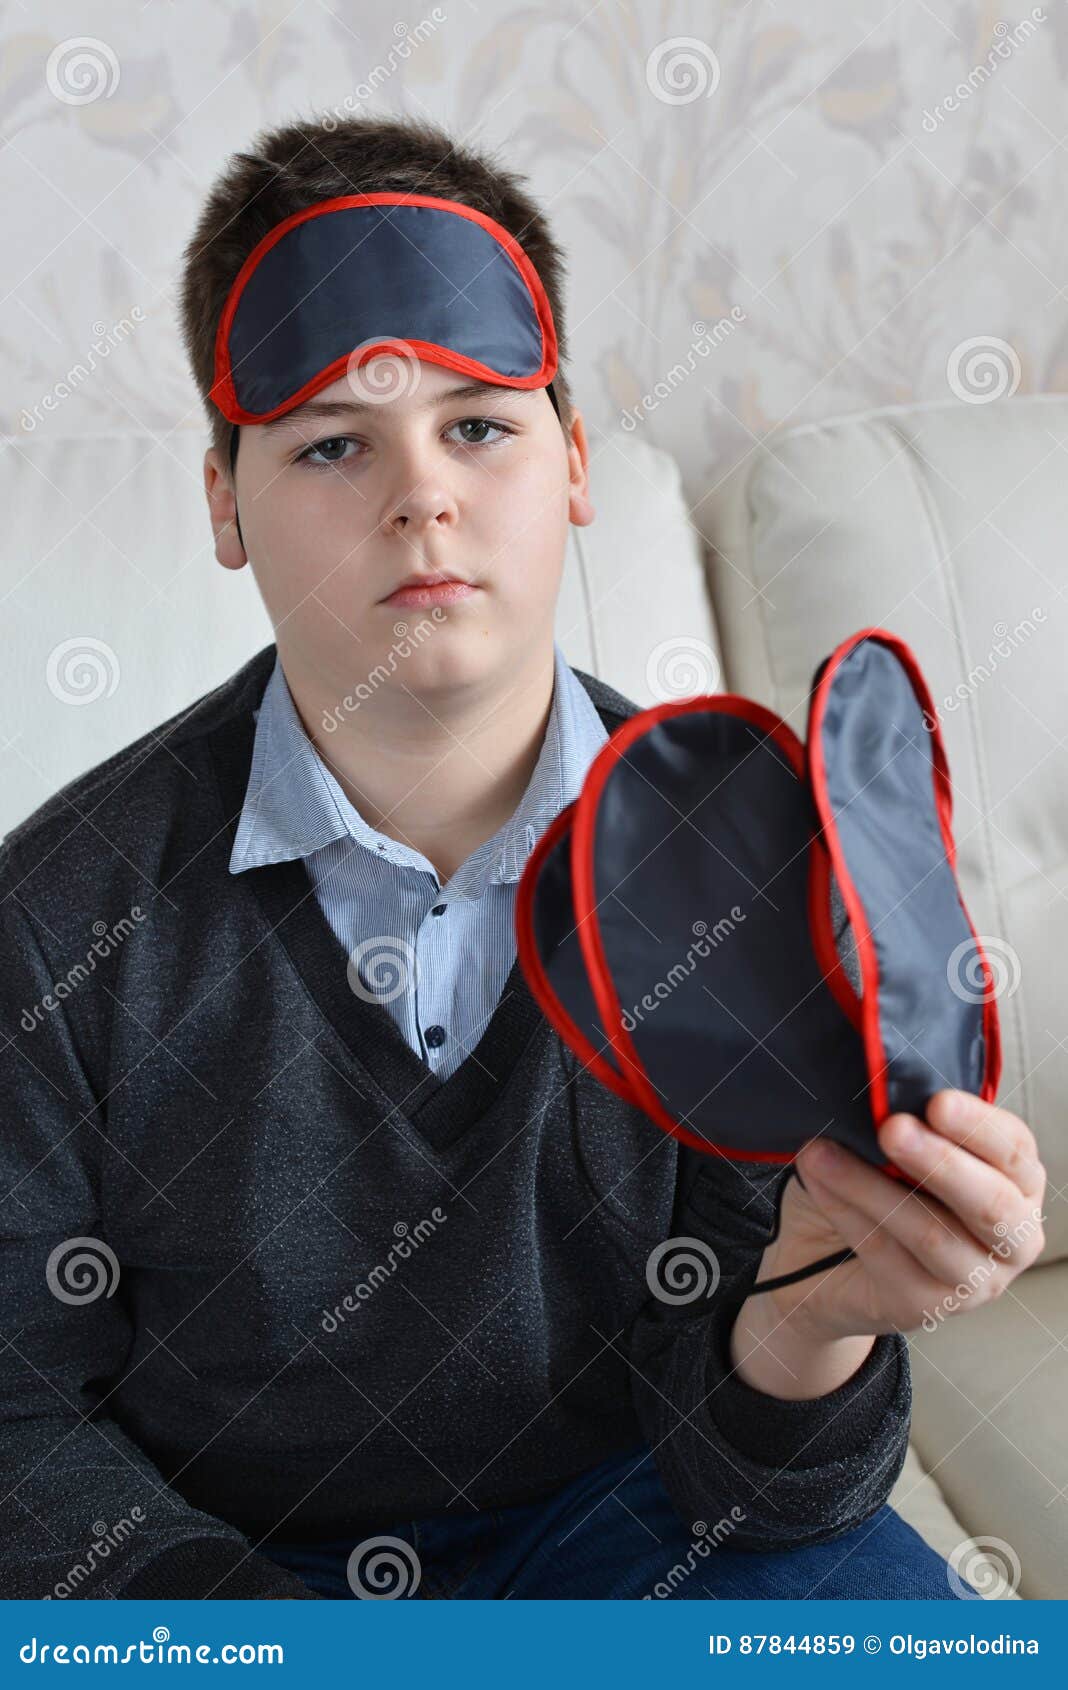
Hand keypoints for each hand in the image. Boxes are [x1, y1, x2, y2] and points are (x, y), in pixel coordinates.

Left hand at [759, 1089, 1046, 1344]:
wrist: (822, 1260)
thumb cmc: (878, 1190)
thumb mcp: (899, 1150)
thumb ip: (908, 1126)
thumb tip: (882, 1096)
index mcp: (1016, 1184)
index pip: (1014, 1150)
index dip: (979, 1126)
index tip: (937, 1102)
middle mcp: (1009, 1238)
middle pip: (989, 1203)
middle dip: (939, 1162)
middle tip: (892, 1129)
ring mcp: (971, 1280)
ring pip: (929, 1233)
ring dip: (871, 1187)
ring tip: (824, 1152)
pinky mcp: (924, 1306)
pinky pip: (884, 1254)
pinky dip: (845, 1212)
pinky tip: (818, 1182)